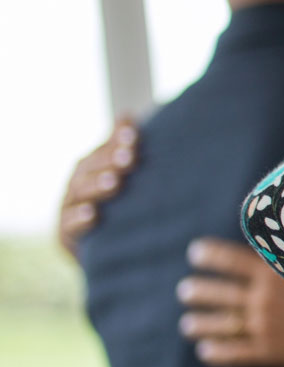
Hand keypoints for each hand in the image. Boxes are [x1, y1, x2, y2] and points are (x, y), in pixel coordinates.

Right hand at [58, 118, 138, 256]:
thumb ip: (122, 147)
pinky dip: (79, 219)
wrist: (108, 251)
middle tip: (131, 157)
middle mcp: (77, 184)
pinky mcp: (64, 234)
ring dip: (97, 187)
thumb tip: (127, 115)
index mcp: (90, 168)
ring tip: (115, 182)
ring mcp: (68, 208)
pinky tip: (92, 214)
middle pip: (89, 169)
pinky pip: (69, 225)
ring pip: (78, 194)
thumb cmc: (119, 207)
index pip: (102, 151)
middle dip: (109, 162)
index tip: (135, 135)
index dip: (116, 141)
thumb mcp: (122, 177)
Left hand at [179, 238, 283, 366]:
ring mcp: (267, 326)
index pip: (231, 259)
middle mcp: (266, 298)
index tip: (195, 253)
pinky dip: (217, 352)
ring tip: (188, 323)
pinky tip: (205, 351)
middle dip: (199, 291)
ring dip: (201, 323)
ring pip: (221, 324)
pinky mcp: (274, 352)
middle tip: (186, 290)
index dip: (210, 255)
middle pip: (220, 293)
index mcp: (277, 272)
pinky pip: (237, 353)